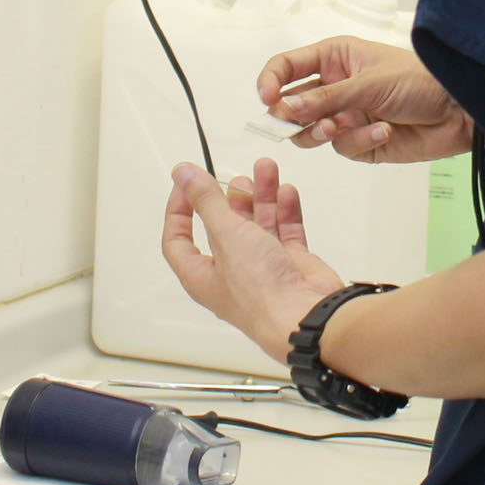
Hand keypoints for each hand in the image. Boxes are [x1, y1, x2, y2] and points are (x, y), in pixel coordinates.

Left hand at [161, 157, 344, 364]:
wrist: (306, 314)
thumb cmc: (261, 292)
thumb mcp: (226, 234)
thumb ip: (207, 200)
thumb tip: (184, 174)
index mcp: (202, 275)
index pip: (179, 241)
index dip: (179, 211)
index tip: (187, 185)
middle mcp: (231, 273)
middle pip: (224, 227)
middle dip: (231, 198)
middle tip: (238, 177)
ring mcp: (263, 269)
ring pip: (258, 225)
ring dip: (262, 196)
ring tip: (267, 170)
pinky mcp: (291, 265)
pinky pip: (286, 231)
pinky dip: (286, 210)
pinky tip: (286, 192)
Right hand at [257, 35, 474, 162]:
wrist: (458, 111)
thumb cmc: (420, 80)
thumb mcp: (369, 82)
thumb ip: (326, 98)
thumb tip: (284, 109)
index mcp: (333, 58)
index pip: (285, 68)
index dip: (270, 81)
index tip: (266, 98)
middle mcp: (334, 86)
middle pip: (289, 106)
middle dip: (293, 116)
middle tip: (308, 120)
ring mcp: (345, 115)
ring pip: (308, 132)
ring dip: (320, 131)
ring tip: (340, 127)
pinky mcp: (360, 142)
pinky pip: (342, 148)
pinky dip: (359, 141)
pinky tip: (383, 129)